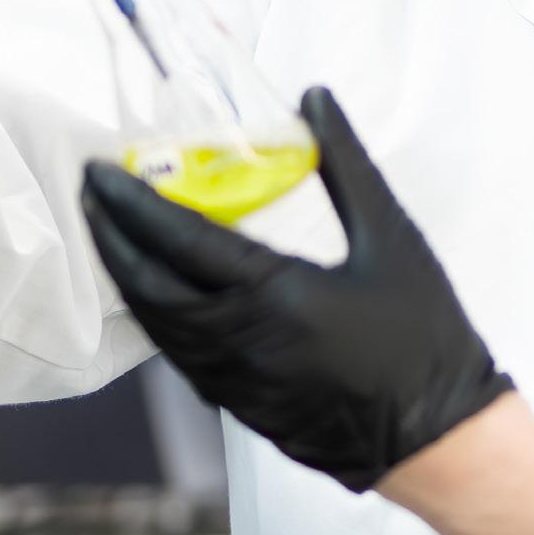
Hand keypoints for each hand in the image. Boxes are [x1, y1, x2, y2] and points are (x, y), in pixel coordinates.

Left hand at [82, 88, 514, 494]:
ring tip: (113, 236)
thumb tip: (314, 96)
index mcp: (276, 296)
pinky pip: (180, 356)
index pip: (181, 240)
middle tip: (92, 195)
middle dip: (112, 238)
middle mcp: (241, 344)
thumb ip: (347, 164)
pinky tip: (157, 292)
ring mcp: (235, 384)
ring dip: (128, 279)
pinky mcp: (241, 408)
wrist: (441, 437)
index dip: (133, 203)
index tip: (100, 170)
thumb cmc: (425, 335)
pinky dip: (158, 318)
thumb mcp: (391, 237)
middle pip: (149, 287)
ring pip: (158, 328)